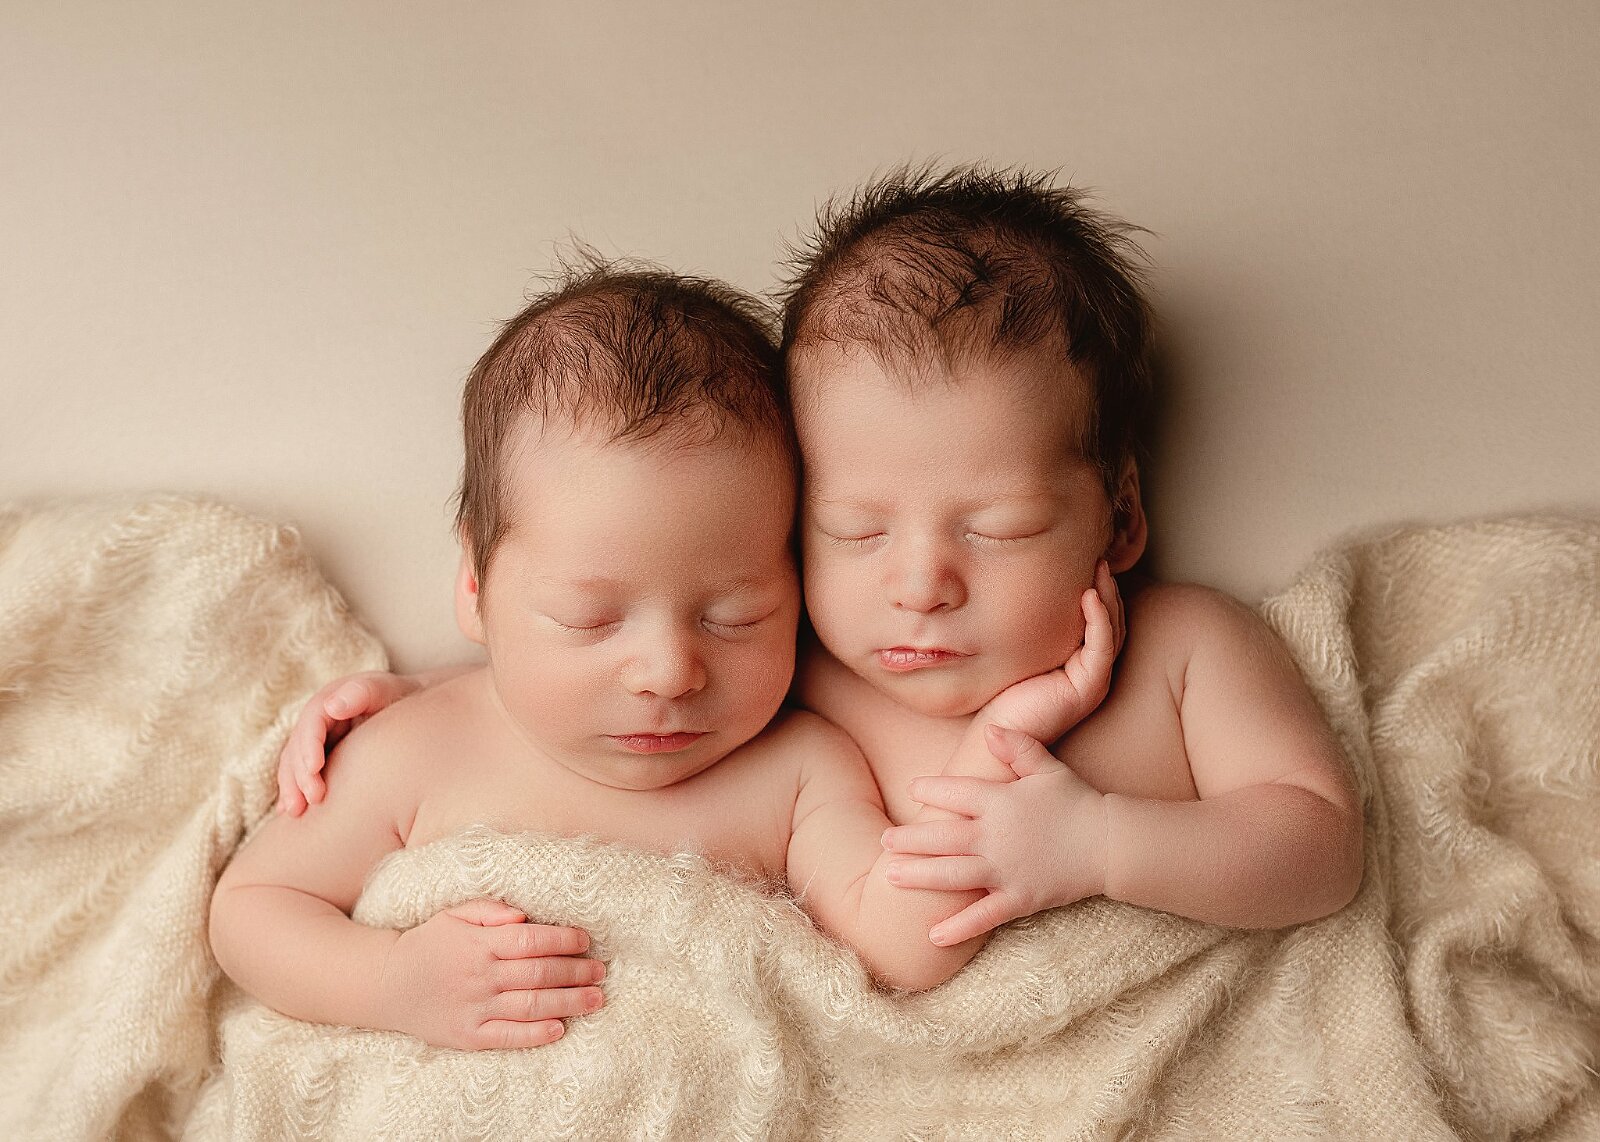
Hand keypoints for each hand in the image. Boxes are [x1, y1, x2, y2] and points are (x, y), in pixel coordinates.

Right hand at [275, 671, 421, 815]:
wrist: (411, 706)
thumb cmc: (400, 697)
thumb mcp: (386, 690)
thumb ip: (363, 693)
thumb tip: (333, 706)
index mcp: (331, 699)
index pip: (312, 722)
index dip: (309, 744)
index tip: (314, 767)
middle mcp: (318, 719)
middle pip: (298, 745)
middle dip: (301, 773)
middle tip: (314, 798)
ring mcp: (317, 738)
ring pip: (294, 762)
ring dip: (292, 786)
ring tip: (295, 811)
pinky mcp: (320, 754)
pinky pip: (300, 772)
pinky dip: (294, 789)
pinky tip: (291, 811)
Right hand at [376, 898, 605, 1050]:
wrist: (387, 984)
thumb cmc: (429, 944)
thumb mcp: (454, 915)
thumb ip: (489, 911)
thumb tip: (523, 915)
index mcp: (480, 944)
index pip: (531, 940)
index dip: (563, 940)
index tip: (585, 941)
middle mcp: (480, 976)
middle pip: (538, 973)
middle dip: (575, 971)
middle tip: (600, 970)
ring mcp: (475, 1008)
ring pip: (531, 1006)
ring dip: (568, 1002)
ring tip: (595, 998)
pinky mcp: (469, 1035)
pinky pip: (508, 1036)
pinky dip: (536, 1034)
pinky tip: (560, 1028)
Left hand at [884, 725, 1107, 945]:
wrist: (1110, 842)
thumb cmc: (1077, 801)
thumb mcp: (1047, 767)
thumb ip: (1017, 746)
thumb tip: (989, 729)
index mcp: (998, 801)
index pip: (953, 793)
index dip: (931, 790)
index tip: (912, 789)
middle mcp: (994, 836)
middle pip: (941, 838)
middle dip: (909, 839)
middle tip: (883, 841)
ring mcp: (1004, 870)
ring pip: (950, 875)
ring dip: (917, 876)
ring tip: (889, 876)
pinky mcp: (1018, 898)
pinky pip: (982, 917)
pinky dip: (957, 928)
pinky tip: (931, 935)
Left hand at [981, 560, 1123, 743]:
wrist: (996, 736)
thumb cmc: (1000, 698)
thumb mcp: (1018, 654)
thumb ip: (1028, 631)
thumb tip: (1012, 594)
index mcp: (1078, 666)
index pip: (1099, 623)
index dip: (1098, 593)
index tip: (1088, 563)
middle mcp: (1092, 673)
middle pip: (1112, 623)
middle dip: (1107, 589)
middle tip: (1099, 558)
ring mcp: (1094, 681)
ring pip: (1111, 631)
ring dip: (1107, 597)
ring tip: (1099, 568)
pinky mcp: (1088, 687)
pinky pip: (1101, 646)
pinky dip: (1098, 619)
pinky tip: (1089, 595)